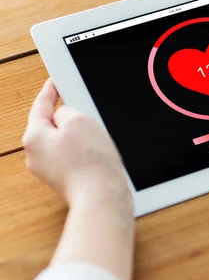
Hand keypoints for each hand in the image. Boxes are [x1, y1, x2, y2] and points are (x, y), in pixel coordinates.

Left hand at [23, 79, 131, 207]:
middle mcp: (36, 156)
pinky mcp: (67, 180)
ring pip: (66, 142)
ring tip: (98, 144)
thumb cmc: (90, 163)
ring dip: (82, 139)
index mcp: (34, 138)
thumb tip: (64, 116)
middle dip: (72, 120)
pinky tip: (99, 157)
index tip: (55, 82)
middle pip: (54, 125)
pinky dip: (87, 153)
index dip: (50, 91)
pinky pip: (75, 157)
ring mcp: (51, 170)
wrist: (102, 198)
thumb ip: (67, 110)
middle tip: (89, 118)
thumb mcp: (80, 120)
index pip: (40, 106)